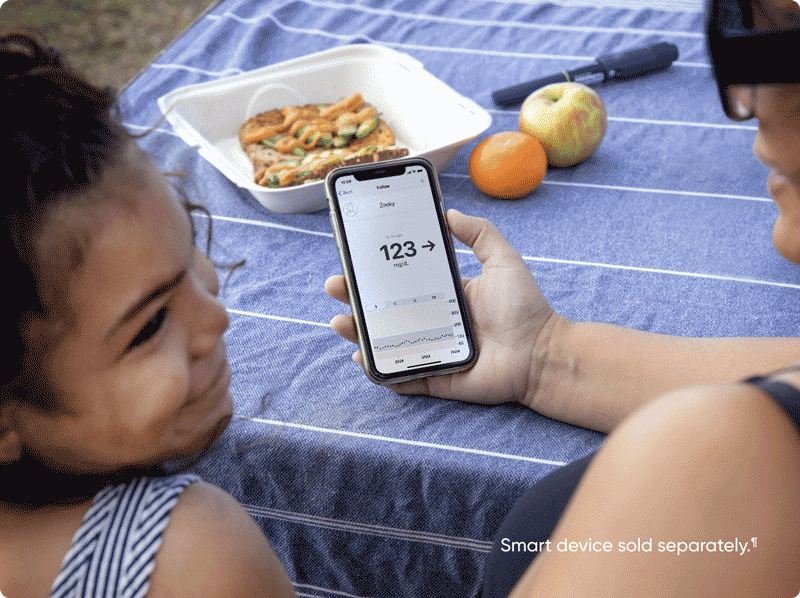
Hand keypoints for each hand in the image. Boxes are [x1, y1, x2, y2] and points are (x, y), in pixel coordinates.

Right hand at [324, 209, 557, 404]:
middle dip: (355, 301)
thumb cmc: (526, 308)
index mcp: (444, 296)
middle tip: (335, 287)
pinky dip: (379, 371)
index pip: (401, 284)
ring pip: (385, 344)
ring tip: (340, 321)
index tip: (354, 260)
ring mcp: (431, 352)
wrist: (543, 354)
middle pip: (384, 313)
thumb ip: (480, 233)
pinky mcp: (436, 378)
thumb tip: (449, 212)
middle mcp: (433, 323)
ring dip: (359, 334)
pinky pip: (400, 377)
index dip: (376, 275)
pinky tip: (362, 357)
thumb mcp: (503, 260)